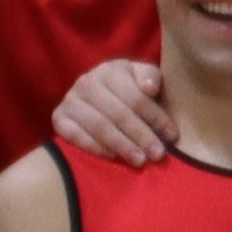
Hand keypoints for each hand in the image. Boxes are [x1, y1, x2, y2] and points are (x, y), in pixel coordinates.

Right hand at [55, 59, 178, 165]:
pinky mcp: (58, 118)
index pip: (136, 97)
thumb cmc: (128, 91)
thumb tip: (150, 88)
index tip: (172, 136)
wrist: (96, 98)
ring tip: (140, 161)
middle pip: (118, 113)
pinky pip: (76, 136)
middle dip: (141, 135)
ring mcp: (70, 100)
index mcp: (110, 70)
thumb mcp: (142, 79)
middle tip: (158, 155)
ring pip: (99, 126)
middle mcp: (86, 82)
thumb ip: (150, 77)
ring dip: (122, 145)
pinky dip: (96, 148)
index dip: (156, 117)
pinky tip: (114, 158)